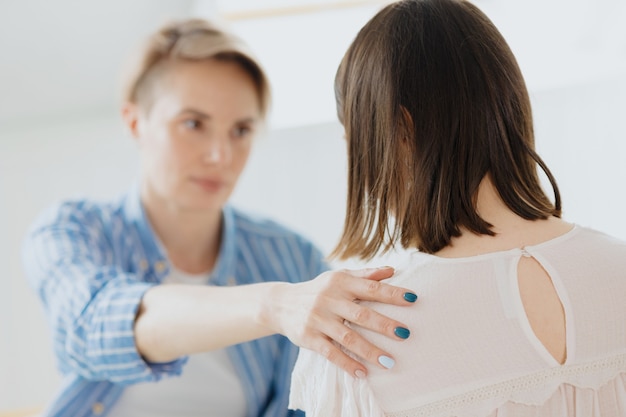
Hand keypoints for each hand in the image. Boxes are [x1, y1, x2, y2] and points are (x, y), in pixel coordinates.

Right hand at [264, 267, 416, 377]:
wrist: (281, 303)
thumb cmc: (319, 289)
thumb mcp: (338, 277)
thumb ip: (365, 274)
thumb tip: (393, 270)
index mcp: (340, 282)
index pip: (370, 287)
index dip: (392, 293)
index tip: (413, 299)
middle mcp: (329, 299)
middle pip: (361, 313)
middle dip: (384, 324)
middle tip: (406, 334)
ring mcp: (318, 319)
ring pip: (347, 337)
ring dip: (369, 351)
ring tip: (390, 362)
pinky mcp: (308, 337)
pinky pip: (330, 353)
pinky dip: (346, 363)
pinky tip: (362, 373)